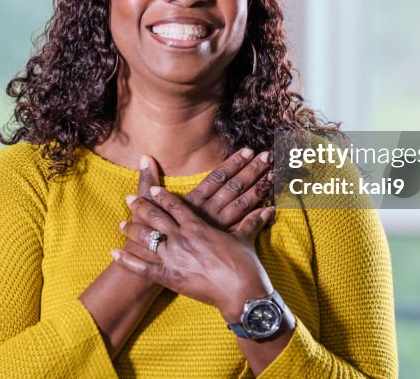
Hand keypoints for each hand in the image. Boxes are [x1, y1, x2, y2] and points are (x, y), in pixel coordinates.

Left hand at [113, 186, 275, 321]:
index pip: (175, 206)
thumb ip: (252, 221)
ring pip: (147, 239)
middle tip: (129, 199)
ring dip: (132, 230)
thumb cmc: (245, 265)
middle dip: (141, 207)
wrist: (242, 292)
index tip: (151, 189)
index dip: (161, 197)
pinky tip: (114, 254)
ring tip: (122, 224)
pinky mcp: (170, 277)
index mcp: (198, 226)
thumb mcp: (245, 239)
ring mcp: (174, 258)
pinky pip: (144, 268)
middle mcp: (183, 238)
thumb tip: (269, 209)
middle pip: (156, 218)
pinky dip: (127, 261)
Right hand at [139, 148, 275, 231]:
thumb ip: (148, 181)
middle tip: (268, 156)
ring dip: (258, 189)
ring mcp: (217, 229)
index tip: (249, 150)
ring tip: (274, 175)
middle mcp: (208, 214)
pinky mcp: (221, 244)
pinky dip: (258, 218)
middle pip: (234, 188)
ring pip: (242, 206)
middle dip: (252, 171)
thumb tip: (145, 156)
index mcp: (194, 202)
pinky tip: (272, 209)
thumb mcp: (147, 206)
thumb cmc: (148, 237)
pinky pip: (244, 229)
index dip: (234, 163)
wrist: (153, 269)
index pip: (218, 177)